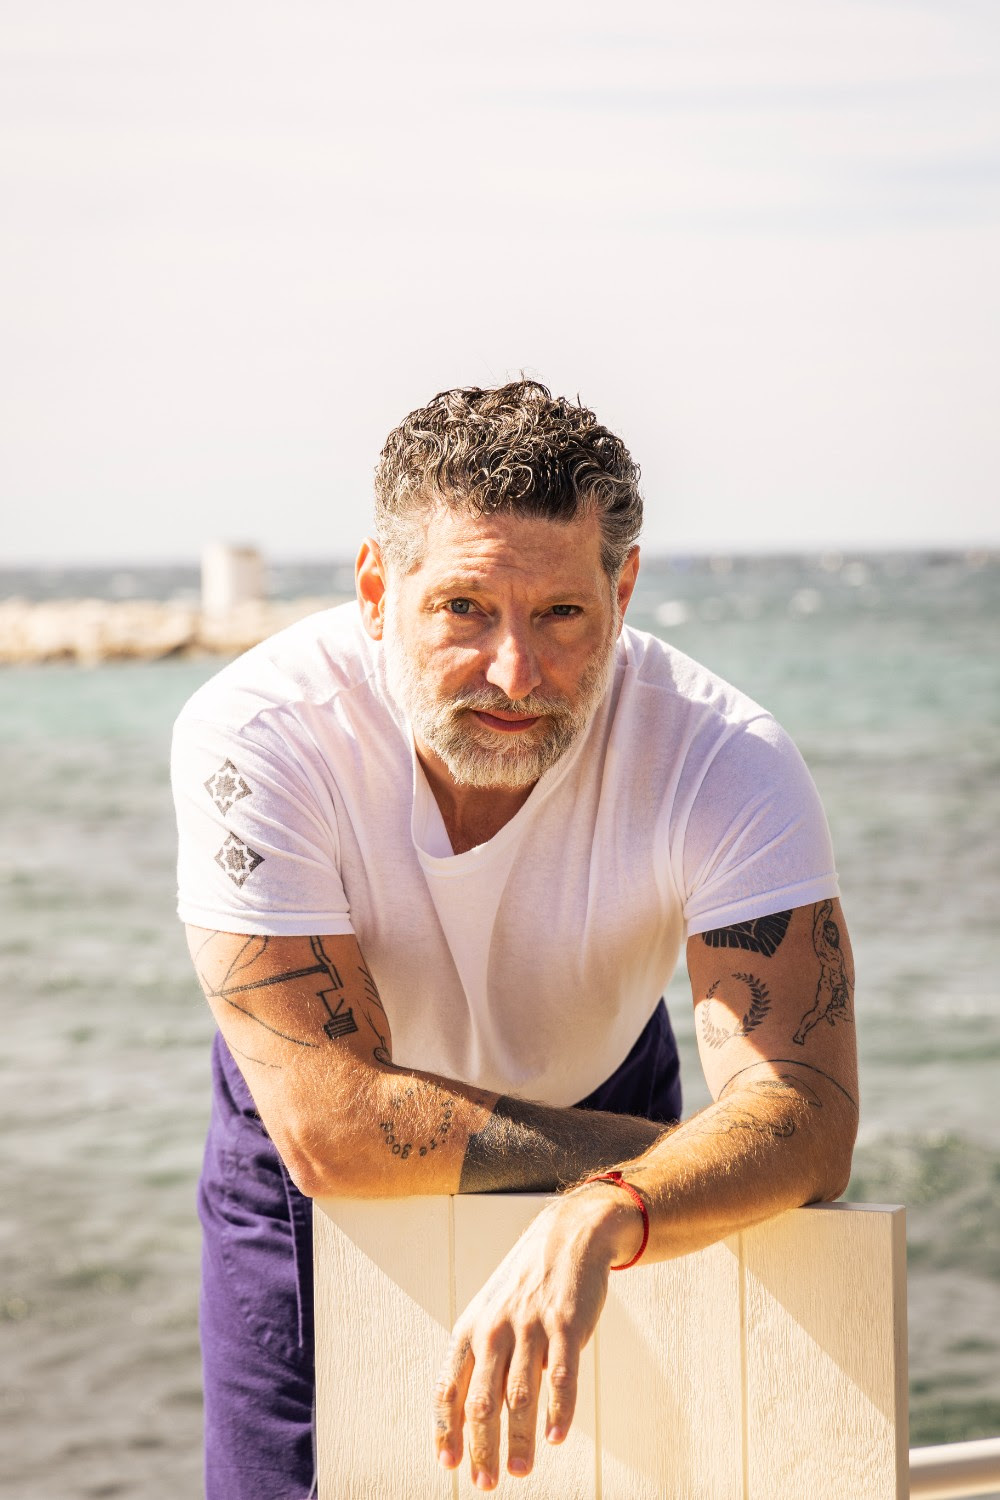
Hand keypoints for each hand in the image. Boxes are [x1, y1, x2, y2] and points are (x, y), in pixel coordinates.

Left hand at [433, 1188, 638, 1488]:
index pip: (448, 1389)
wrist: (567, 1237)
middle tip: (486, 1483)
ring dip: (518, 1439)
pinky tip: (556, 1436)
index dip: (446, 1430)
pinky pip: (561, 1375)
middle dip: (481, 1447)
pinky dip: (558, 1409)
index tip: (449, 1465)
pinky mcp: (566, 1324)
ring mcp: (530, 1326)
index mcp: (470, 1331)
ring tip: (519, 1472)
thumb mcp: (490, 1315)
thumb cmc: (524, 1287)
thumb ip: (481, 1362)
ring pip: (519, 1396)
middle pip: (481, 1401)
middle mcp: (494, 1330)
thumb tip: (470, 1421)